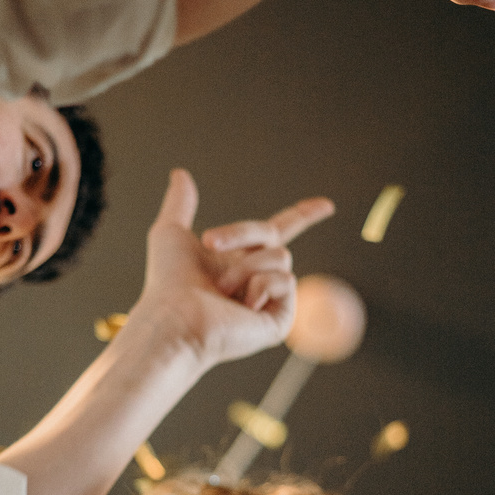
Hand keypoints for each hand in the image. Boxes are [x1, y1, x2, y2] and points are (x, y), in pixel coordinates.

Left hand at [134, 169, 332, 368]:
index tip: (327, 206)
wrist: (174, 319)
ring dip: (244, 266)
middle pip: (271, 234)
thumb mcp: (171, 233)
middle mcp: (258, 280)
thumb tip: (180, 174)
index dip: (304, 216)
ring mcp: (270, 301)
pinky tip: (242, 306)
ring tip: (220, 290)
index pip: (279, 231)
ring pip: (280, 256)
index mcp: (239, 260)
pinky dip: (260, 285)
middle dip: (240, 232)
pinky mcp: (279, 320)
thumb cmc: (167, 284)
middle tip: (208, 242)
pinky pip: (286, 280)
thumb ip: (180, 203)